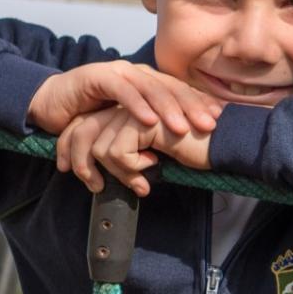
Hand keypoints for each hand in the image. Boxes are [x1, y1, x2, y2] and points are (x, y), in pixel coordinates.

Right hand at [28, 60, 221, 136]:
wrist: (52, 104)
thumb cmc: (92, 118)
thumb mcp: (127, 126)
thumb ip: (149, 133)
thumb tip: (176, 153)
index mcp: (147, 83)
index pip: (179, 92)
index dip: (199, 104)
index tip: (219, 122)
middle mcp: (137, 74)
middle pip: (171, 88)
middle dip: (192, 106)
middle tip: (209, 125)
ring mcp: (118, 73)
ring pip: (149, 88)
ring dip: (168, 109)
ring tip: (182, 128)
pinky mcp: (98, 77)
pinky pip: (122, 91)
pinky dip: (136, 106)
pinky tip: (149, 121)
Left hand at [56, 105, 214, 196]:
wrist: (220, 144)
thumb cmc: (190, 151)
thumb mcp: (149, 154)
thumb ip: (127, 155)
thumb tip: (101, 174)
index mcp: (125, 111)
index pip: (83, 126)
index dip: (72, 150)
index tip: (77, 175)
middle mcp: (126, 107)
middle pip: (81, 133)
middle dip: (81, 164)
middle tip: (95, 186)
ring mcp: (134, 111)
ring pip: (99, 148)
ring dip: (116, 173)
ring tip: (139, 182)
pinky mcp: (143, 122)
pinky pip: (117, 153)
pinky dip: (131, 169)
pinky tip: (153, 165)